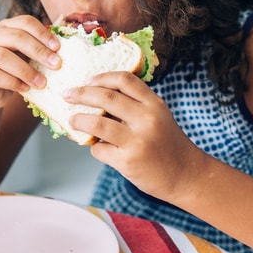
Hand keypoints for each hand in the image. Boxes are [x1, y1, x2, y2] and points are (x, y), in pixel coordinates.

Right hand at [0, 16, 60, 109]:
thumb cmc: (14, 70)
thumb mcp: (27, 56)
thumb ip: (38, 49)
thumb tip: (61, 49)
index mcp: (4, 27)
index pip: (25, 22)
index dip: (43, 33)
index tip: (58, 47)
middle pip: (16, 37)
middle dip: (39, 51)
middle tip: (56, 64)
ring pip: (3, 57)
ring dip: (26, 70)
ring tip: (42, 82)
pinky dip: (14, 82)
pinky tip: (25, 88)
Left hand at [65, 71, 202, 199]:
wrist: (185, 175)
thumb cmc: (167, 144)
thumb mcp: (159, 117)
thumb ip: (135, 105)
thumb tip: (96, 97)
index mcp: (154, 104)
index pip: (125, 80)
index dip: (102, 77)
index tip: (87, 80)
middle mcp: (147, 119)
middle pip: (106, 97)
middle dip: (81, 94)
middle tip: (68, 94)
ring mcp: (137, 141)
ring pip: (96, 123)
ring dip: (79, 120)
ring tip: (72, 120)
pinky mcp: (128, 161)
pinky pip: (99, 149)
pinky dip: (94, 148)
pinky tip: (99, 148)